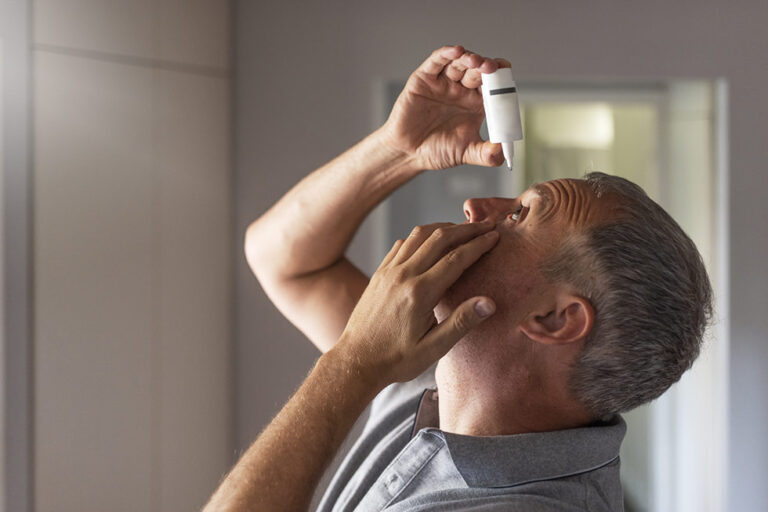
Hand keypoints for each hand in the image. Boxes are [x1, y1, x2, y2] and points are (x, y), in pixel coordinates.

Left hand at [330, 221, 498, 385]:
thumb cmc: (396, 360)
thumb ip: (461, 323)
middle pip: (439, 238)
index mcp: (419, 293)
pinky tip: (431, 241)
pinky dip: (421, 236)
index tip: (495, 236)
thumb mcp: (433, 349)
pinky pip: (402, 244)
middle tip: (485, 225)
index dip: (478, 244)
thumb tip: (489, 302)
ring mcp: (388, 271)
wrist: (356, 361)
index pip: (456, 258)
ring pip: (419, 235)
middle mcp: (403, 275)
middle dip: (465, 229)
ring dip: (443, 228)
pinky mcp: (379, 273)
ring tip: (462, 228)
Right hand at [380, 46, 510, 170]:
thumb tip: (503, 151)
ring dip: (469, 58)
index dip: (500, 78)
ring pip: (459, 63)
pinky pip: (436, 61)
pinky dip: (447, 53)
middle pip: (478, 70)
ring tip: (476, 61)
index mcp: (476, 103)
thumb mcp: (467, 153)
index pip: (492, 84)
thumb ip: (487, 155)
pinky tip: (456, 51)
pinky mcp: (424, 78)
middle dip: (486, 66)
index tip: (506, 77)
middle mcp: (461, 89)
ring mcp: (443, 82)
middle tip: (491, 68)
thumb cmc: (437, 151)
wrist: (409, 153)